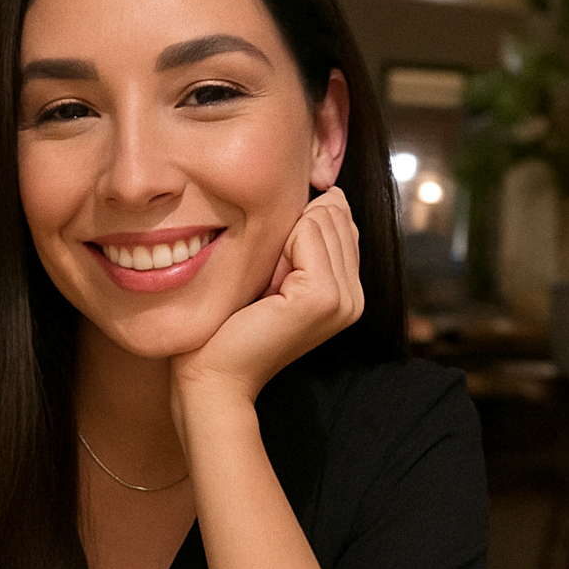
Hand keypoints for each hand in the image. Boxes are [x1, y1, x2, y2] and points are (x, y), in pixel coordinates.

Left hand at [172, 186, 363, 404]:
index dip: (296, 230)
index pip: (338, 218)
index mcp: (347, 291)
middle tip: (264, 282)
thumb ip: (303, 239)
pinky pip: (307, 232)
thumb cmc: (229, 326)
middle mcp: (355, 297)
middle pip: (334, 213)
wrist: (213, 376)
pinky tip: (264, 287)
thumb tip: (328, 192)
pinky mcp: (323, 298)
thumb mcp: (272, 274)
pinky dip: (278, 247)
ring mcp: (344, 300)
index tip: (270, 274)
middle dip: (291, 231)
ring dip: (281, 240)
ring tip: (264, 287)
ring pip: (321, 218)